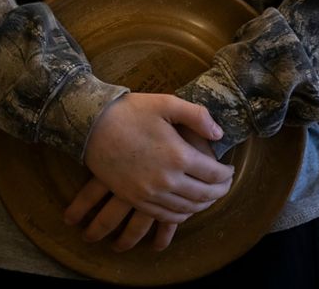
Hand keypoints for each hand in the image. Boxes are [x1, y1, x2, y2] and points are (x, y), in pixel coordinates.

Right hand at [66, 125, 226, 251]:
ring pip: (187, 208)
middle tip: (224, 185)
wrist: (89, 125)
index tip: (229, 169)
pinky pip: (164, 216)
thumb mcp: (165, 103)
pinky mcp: (134, 198)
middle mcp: (167, 180)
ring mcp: (149, 193)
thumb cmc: (128, 111)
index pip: (215, 174)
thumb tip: (219, 134)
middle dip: (220, 192)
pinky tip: (184, 208)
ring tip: (208, 197)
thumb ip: (197, 116)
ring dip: (202, 205)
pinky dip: (180, 215)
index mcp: (178, 155)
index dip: (227, 174)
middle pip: (204, 195)